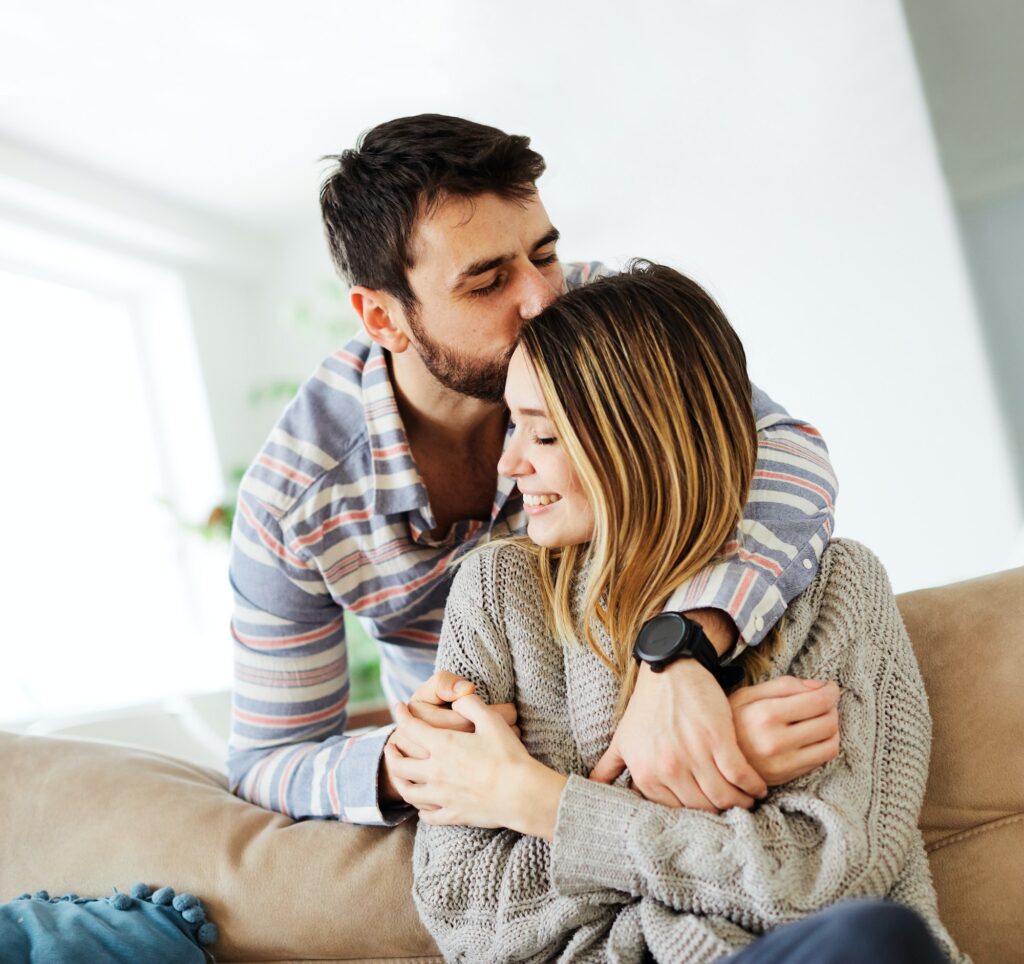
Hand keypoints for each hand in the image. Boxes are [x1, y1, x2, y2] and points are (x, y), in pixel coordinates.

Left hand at [385, 694, 560, 832]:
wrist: (521, 794)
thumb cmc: (508, 756)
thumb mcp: (491, 720)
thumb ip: (470, 705)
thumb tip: (458, 700)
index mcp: (443, 745)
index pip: (411, 727)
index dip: (401, 714)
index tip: (398, 707)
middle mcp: (435, 772)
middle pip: (400, 763)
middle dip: (391, 752)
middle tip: (390, 745)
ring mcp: (441, 796)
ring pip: (408, 791)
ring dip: (399, 779)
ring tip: (398, 773)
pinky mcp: (452, 815)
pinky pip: (427, 815)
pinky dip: (420, 808)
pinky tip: (422, 804)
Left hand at [591, 659, 766, 811]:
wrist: (668, 670)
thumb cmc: (646, 706)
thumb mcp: (623, 738)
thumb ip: (609, 768)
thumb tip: (590, 787)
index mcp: (646, 774)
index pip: (677, 813)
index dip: (695, 815)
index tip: (707, 813)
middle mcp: (669, 769)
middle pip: (703, 809)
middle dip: (719, 812)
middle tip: (731, 810)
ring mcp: (694, 755)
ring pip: (724, 797)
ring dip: (740, 803)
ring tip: (746, 800)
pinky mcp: (718, 739)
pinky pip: (740, 776)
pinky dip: (752, 786)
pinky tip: (757, 786)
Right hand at [730, 675, 840, 785]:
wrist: (710, 756)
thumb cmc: (730, 720)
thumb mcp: (748, 694)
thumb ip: (784, 685)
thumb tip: (820, 686)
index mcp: (765, 715)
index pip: (818, 702)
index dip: (831, 691)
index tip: (831, 688)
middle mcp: (776, 742)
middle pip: (829, 723)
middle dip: (832, 709)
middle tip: (823, 702)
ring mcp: (782, 763)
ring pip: (831, 744)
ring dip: (832, 729)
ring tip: (819, 719)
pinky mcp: (786, 777)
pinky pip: (821, 760)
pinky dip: (824, 745)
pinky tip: (812, 737)